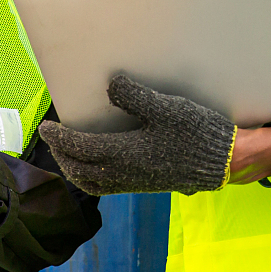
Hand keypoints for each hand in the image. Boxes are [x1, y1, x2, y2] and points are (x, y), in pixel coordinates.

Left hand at [35, 75, 236, 195]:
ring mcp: (134, 182)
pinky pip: (106, 187)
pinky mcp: (145, 185)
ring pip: (91, 183)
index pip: (79, 148)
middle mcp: (123, 173)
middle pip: (79, 170)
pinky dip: (91, 177)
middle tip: (54, 138)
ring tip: (70, 153)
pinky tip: (99, 164)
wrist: (224, 162)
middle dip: (62, 155)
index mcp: (123, 154)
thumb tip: (110, 84)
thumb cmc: (196, 133)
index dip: (58, 138)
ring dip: (74, 169)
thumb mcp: (166, 108)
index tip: (46, 126)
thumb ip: (135, 97)